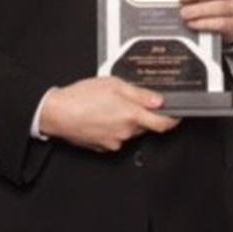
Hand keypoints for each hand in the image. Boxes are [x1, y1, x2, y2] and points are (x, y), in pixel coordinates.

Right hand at [38, 77, 180, 151]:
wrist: (57, 113)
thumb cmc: (81, 96)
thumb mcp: (114, 84)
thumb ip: (140, 94)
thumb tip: (159, 101)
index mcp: (131, 115)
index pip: (163, 124)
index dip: (173, 120)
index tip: (175, 115)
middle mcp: (126, 132)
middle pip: (147, 126)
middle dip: (144, 116)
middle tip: (129, 101)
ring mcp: (115, 142)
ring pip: (131, 132)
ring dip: (127, 121)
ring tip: (109, 107)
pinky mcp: (104, 147)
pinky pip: (117, 138)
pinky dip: (114, 128)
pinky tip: (102, 117)